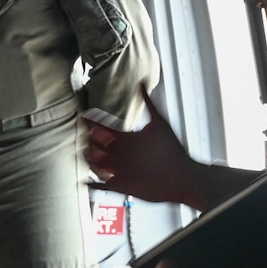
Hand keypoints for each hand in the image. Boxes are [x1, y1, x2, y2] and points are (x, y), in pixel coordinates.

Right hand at [85, 89, 204, 208]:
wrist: (181, 176)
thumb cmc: (173, 150)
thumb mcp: (159, 123)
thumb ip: (149, 103)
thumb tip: (142, 82)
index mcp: (128, 139)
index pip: (104, 129)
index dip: (93, 122)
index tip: (85, 115)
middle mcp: (121, 153)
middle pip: (95, 145)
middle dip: (88, 139)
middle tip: (86, 134)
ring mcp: (120, 169)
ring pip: (94, 163)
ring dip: (89, 158)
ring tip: (89, 153)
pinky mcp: (120, 185)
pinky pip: (100, 185)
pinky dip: (92, 183)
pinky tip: (88, 181)